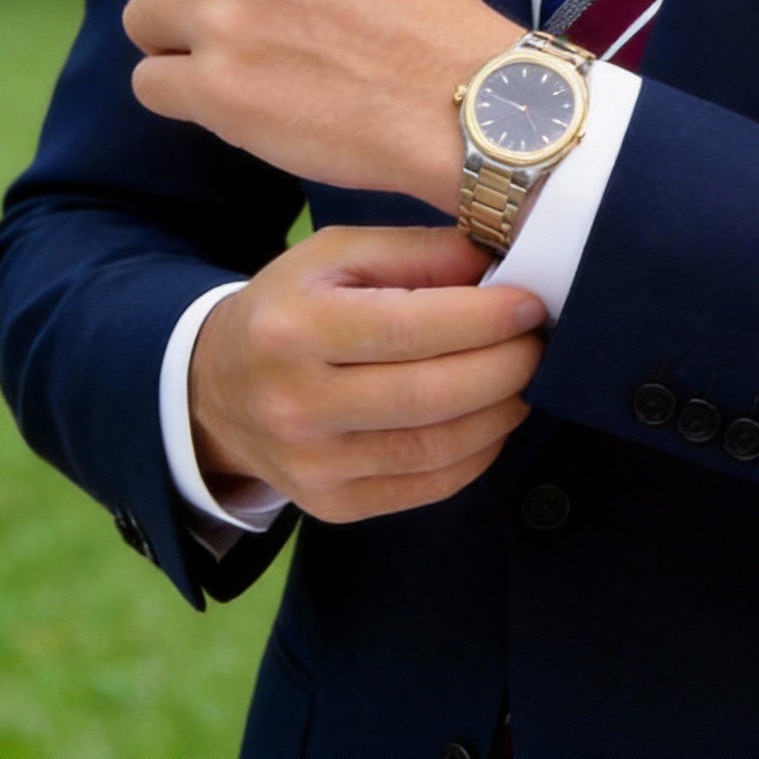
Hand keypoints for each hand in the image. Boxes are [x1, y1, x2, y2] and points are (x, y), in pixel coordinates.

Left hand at [118, 0, 522, 206]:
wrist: (464, 96)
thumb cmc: (416, 13)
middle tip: (224, 17)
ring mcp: (221, 17)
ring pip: (140, 22)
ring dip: (179, 43)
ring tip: (244, 58)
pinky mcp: (216, 91)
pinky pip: (149, 83)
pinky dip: (183, 95)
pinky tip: (238, 96)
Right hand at [190, 226, 547, 523]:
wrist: (217, 392)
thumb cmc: (292, 307)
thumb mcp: (336, 255)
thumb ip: (417, 252)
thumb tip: (496, 263)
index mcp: (295, 329)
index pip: (410, 328)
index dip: (484, 318)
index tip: (531, 303)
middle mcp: (297, 404)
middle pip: (430, 394)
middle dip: (506, 366)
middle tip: (540, 341)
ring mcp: (313, 466)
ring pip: (436, 447)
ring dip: (501, 410)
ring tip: (525, 375)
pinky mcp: (333, 505)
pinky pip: (428, 486)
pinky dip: (478, 452)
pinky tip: (494, 417)